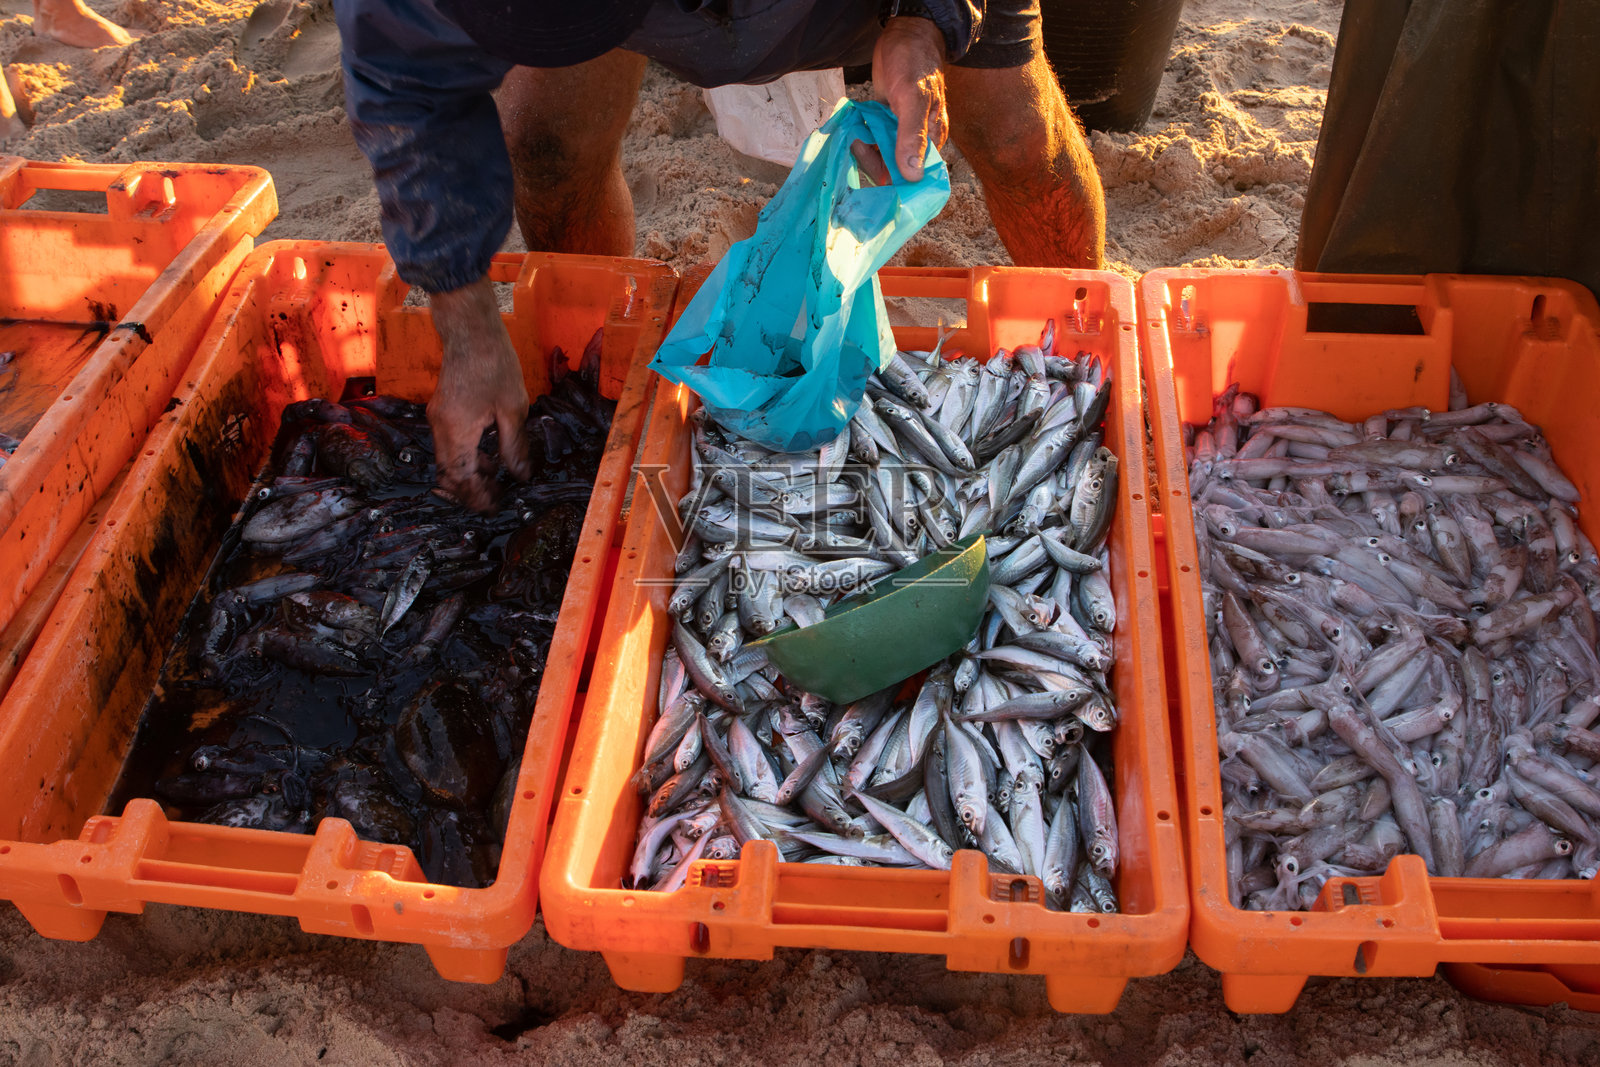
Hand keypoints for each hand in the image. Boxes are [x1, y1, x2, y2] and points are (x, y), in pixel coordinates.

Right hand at [427, 277, 530, 511]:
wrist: (471, 329)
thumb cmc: (495, 365)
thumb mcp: (514, 410)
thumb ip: (515, 447)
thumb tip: (521, 475)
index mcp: (457, 432)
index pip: (462, 478)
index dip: (477, 497)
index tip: (495, 506)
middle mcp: (441, 428)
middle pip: (449, 474)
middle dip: (470, 490)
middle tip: (495, 498)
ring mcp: (438, 418)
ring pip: (447, 461)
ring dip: (468, 474)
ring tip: (496, 481)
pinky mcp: (442, 409)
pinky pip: (449, 445)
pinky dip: (465, 457)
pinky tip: (488, 457)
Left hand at [872, 15, 948, 181]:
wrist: (904, 34)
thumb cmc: (914, 63)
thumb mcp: (912, 100)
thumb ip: (912, 137)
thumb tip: (913, 175)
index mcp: (932, 137)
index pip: (917, 172)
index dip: (899, 181)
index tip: (879, 183)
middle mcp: (917, 137)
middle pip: (895, 165)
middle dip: (875, 162)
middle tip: (861, 148)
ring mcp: (899, 128)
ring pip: (880, 151)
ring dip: (865, 148)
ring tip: (857, 136)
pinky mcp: (885, 119)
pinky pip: (872, 136)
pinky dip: (862, 136)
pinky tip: (856, 129)